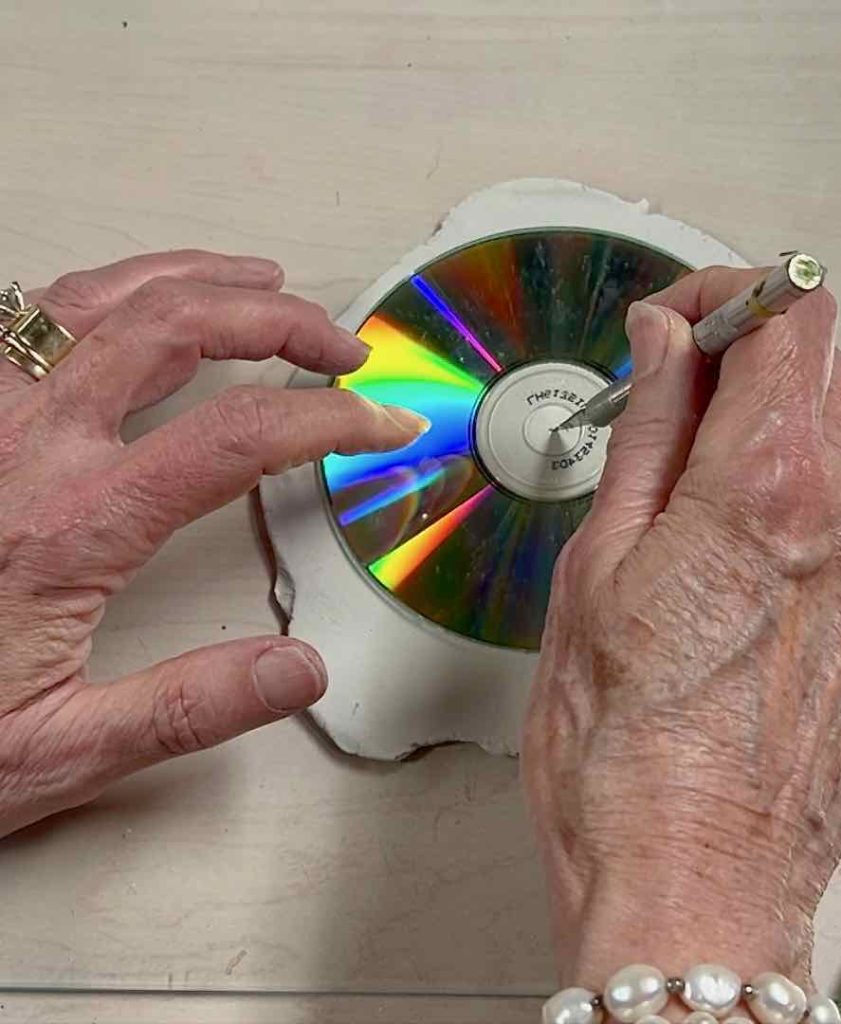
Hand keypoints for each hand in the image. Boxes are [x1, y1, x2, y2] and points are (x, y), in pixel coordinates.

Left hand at [0, 250, 424, 837]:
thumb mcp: (58, 750)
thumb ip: (190, 708)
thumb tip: (303, 667)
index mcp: (69, 524)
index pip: (237, 435)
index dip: (329, 418)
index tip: (382, 424)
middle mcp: (24, 444)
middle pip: (173, 327)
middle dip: (278, 319)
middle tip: (342, 344)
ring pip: (96, 294)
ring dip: (196, 278)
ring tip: (265, 282)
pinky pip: (27, 312)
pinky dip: (106, 287)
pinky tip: (138, 303)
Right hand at [522, 267, 840, 995]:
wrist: (688, 882)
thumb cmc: (624, 749)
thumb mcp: (599, 564)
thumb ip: (648, 432)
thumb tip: (663, 344)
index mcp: (767, 484)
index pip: (786, 315)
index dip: (732, 296)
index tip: (692, 320)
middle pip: (829, 375)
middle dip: (752, 372)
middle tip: (687, 413)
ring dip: (815, 443)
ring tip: (748, 492)